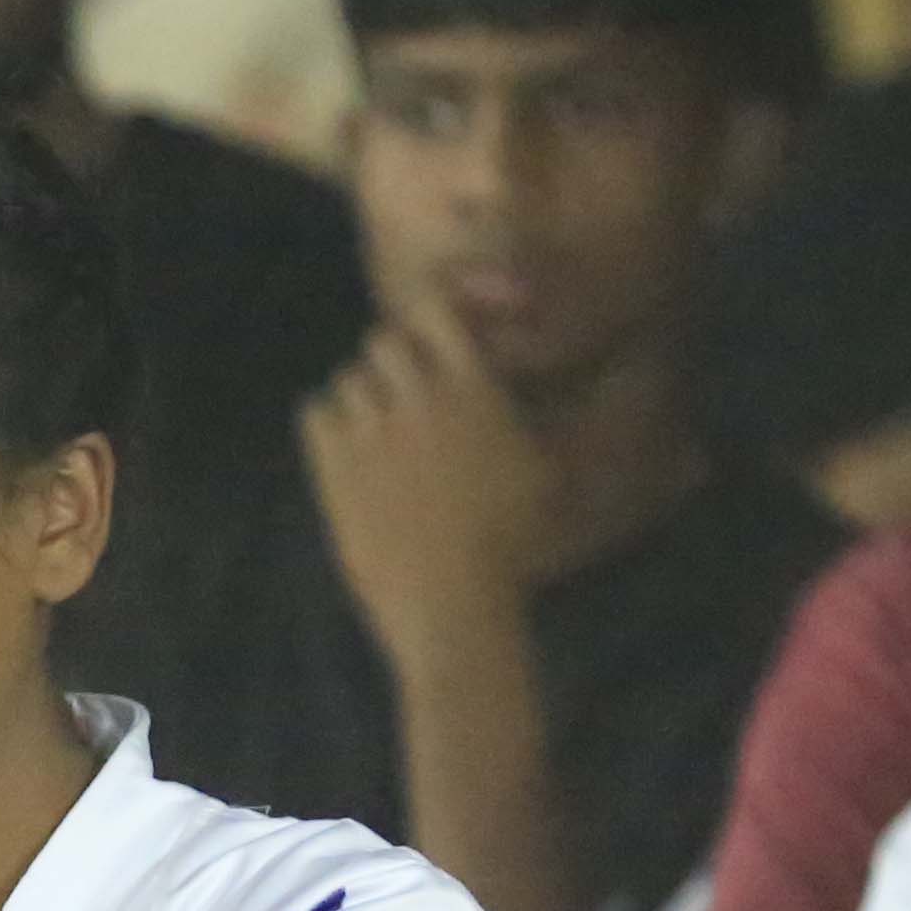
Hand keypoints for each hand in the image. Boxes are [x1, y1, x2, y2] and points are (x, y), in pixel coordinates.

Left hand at [297, 309, 551, 684]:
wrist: (452, 603)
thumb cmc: (511, 547)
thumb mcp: (549, 475)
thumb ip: (553, 417)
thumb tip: (595, 379)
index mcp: (473, 389)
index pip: (437, 307)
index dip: (432, 317)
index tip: (438, 342)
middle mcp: (419, 398)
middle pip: (384, 341)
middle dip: (395, 363)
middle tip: (408, 399)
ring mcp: (372, 432)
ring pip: (350, 378)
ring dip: (364, 397)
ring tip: (383, 434)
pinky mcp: (334, 467)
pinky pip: (315, 413)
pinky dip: (328, 423)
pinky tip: (349, 451)